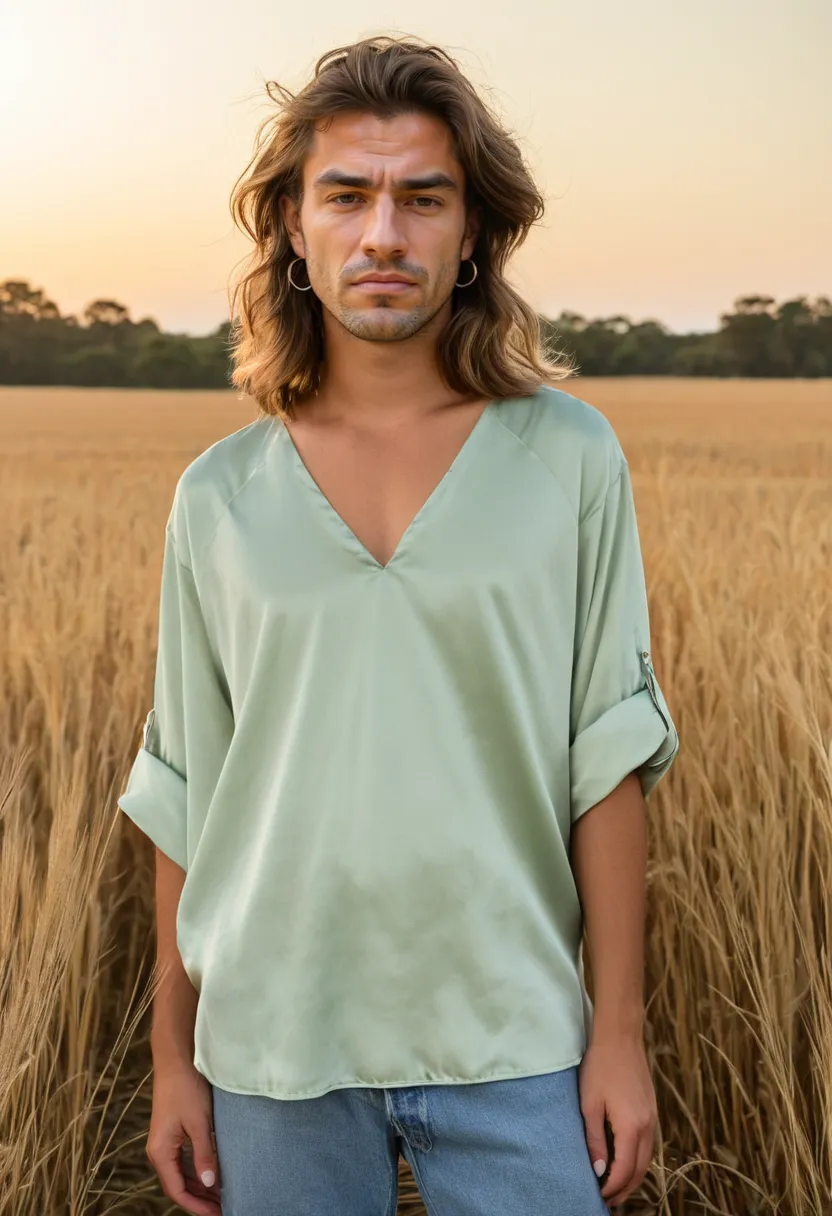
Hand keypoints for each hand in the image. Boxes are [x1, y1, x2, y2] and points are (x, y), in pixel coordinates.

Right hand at [146, 1061, 221, 1214]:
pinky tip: (213, 1173)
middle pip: (178, 1185)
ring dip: (200, 1185)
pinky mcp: (172, 1133)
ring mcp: (164, 1142)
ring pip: (181, 1174)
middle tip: (225, 1206)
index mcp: (160, 1152)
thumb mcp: (199, 1122)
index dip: (197, 1206)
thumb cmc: (186, 1088)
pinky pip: (183, 1160)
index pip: (177, 1191)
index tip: (217, 1213)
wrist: (176, 1060)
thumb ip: (203, 1154)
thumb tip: (210, 1182)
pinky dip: (197, 1170)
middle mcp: (158, 1151)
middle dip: (200, 1198)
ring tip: (223, 1194)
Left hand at [578, 1038, 657, 1208]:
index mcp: (631, 1126)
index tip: (598, 1196)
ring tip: (616, 1187)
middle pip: (640, 1170)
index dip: (612, 1187)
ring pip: (647, 1159)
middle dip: (625, 1189)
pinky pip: (648, 1144)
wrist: (620, 1037)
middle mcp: (647, 1126)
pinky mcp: (651, 1110)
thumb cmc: (600, 1067)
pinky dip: (638, 1160)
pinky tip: (625, 1161)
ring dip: (633, 1176)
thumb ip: (595, 1140)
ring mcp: (653, 1117)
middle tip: (608, 1201)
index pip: (625, 1170)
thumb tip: (599, 1171)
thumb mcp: (590, 1105)